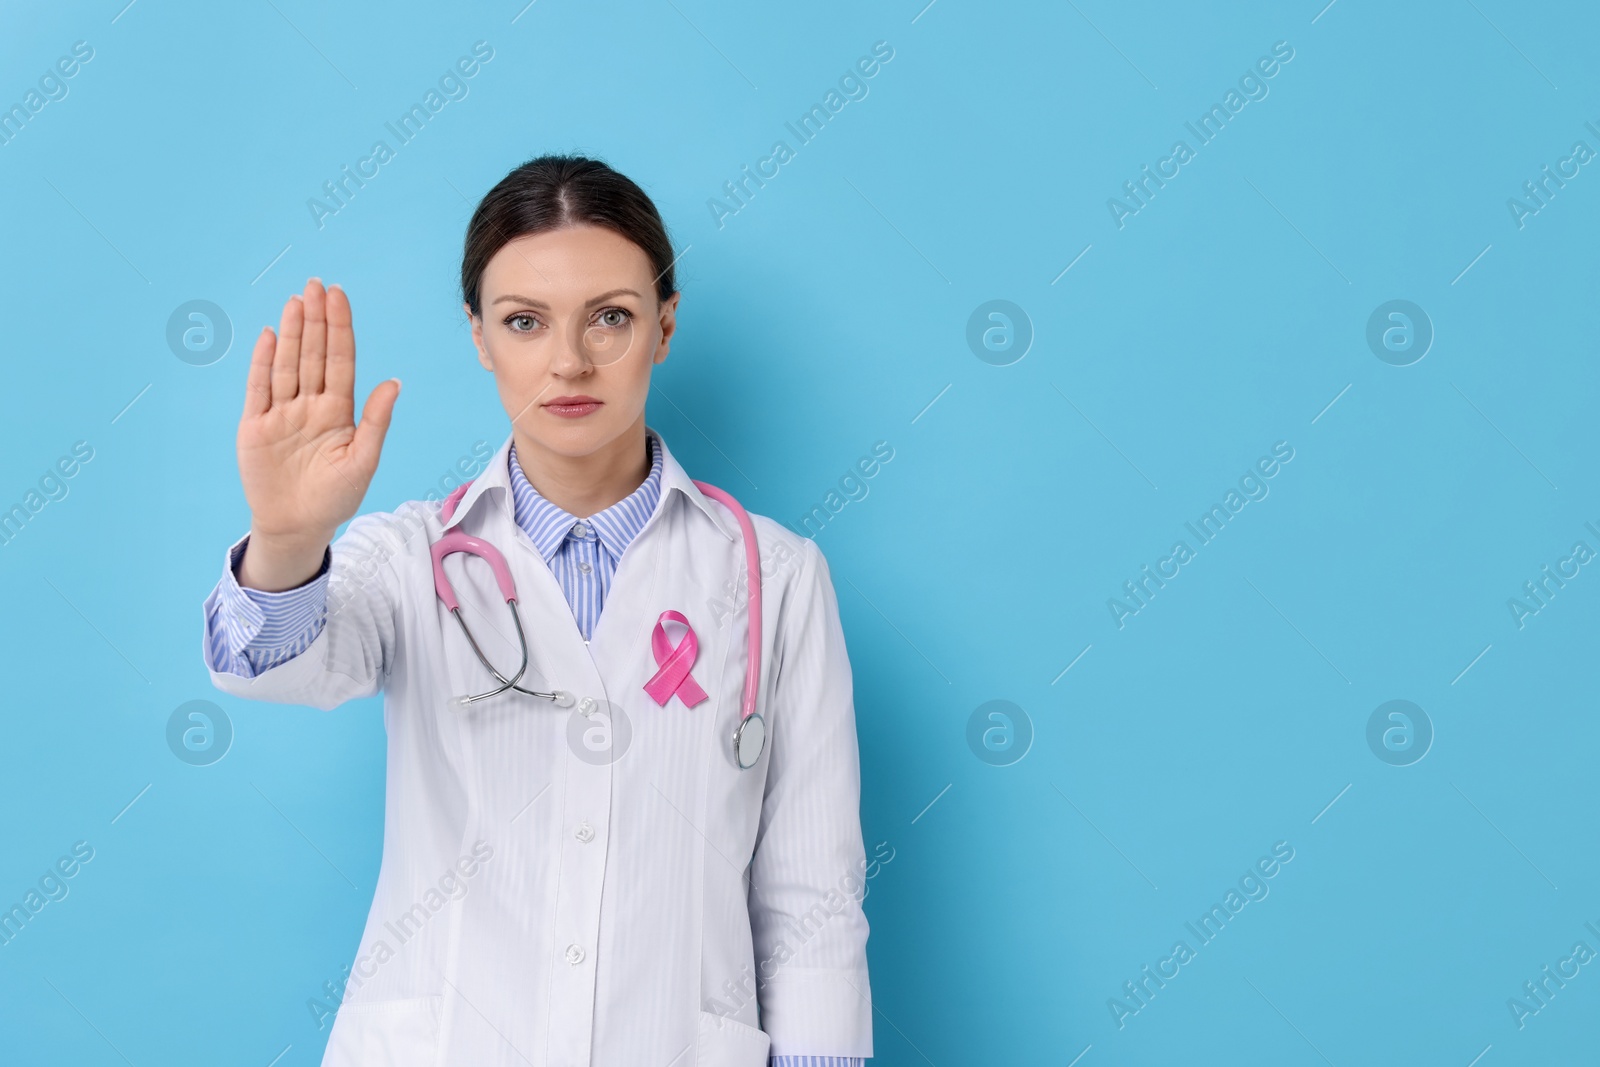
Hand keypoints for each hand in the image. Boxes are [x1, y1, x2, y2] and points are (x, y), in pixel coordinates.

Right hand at [235, 278, 400, 589]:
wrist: (297, 526)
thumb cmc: (336, 497)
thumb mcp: (363, 460)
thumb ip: (376, 421)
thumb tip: (394, 382)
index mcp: (339, 411)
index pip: (340, 360)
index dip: (339, 329)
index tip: (339, 297)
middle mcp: (310, 405)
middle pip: (313, 355)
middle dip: (315, 320)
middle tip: (317, 285)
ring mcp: (282, 413)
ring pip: (288, 364)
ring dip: (292, 333)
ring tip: (296, 302)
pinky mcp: (256, 426)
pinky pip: (260, 388)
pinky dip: (264, 362)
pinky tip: (270, 335)